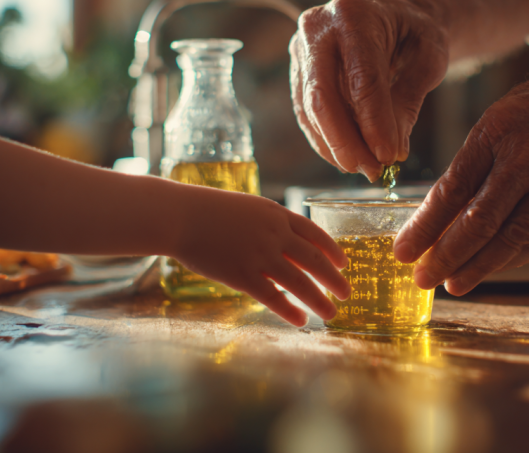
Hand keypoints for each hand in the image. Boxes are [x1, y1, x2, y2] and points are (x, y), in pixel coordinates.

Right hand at [172, 188, 350, 325]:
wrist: (181, 216)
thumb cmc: (210, 210)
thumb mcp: (249, 207)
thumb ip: (270, 223)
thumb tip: (287, 242)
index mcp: (277, 215)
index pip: (315, 234)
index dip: (333, 250)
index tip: (345, 264)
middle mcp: (274, 235)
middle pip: (315, 260)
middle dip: (334, 279)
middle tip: (347, 293)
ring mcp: (259, 255)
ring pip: (299, 282)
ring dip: (319, 300)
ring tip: (332, 313)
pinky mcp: (242, 275)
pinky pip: (273, 297)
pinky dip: (290, 310)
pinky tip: (301, 320)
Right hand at [289, 0, 448, 179]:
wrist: (395, 16)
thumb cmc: (415, 34)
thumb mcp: (429, 59)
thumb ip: (408, 101)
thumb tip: (391, 150)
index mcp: (354, 14)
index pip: (361, 79)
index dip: (374, 123)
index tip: (389, 156)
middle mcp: (317, 28)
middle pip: (323, 97)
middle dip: (346, 141)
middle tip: (372, 170)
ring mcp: (302, 50)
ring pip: (311, 111)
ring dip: (336, 147)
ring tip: (367, 168)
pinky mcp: (298, 72)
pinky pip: (307, 115)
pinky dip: (327, 141)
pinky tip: (348, 157)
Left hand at [393, 54, 528, 294]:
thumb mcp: (512, 108)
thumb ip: (482, 152)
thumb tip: (450, 197)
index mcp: (497, 131)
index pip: (450, 190)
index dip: (424, 227)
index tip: (403, 250)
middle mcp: (524, 160)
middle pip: (475, 222)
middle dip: (444, 256)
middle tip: (421, 278)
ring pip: (508, 238)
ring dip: (477, 267)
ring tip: (453, 285)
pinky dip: (513, 259)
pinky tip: (493, 270)